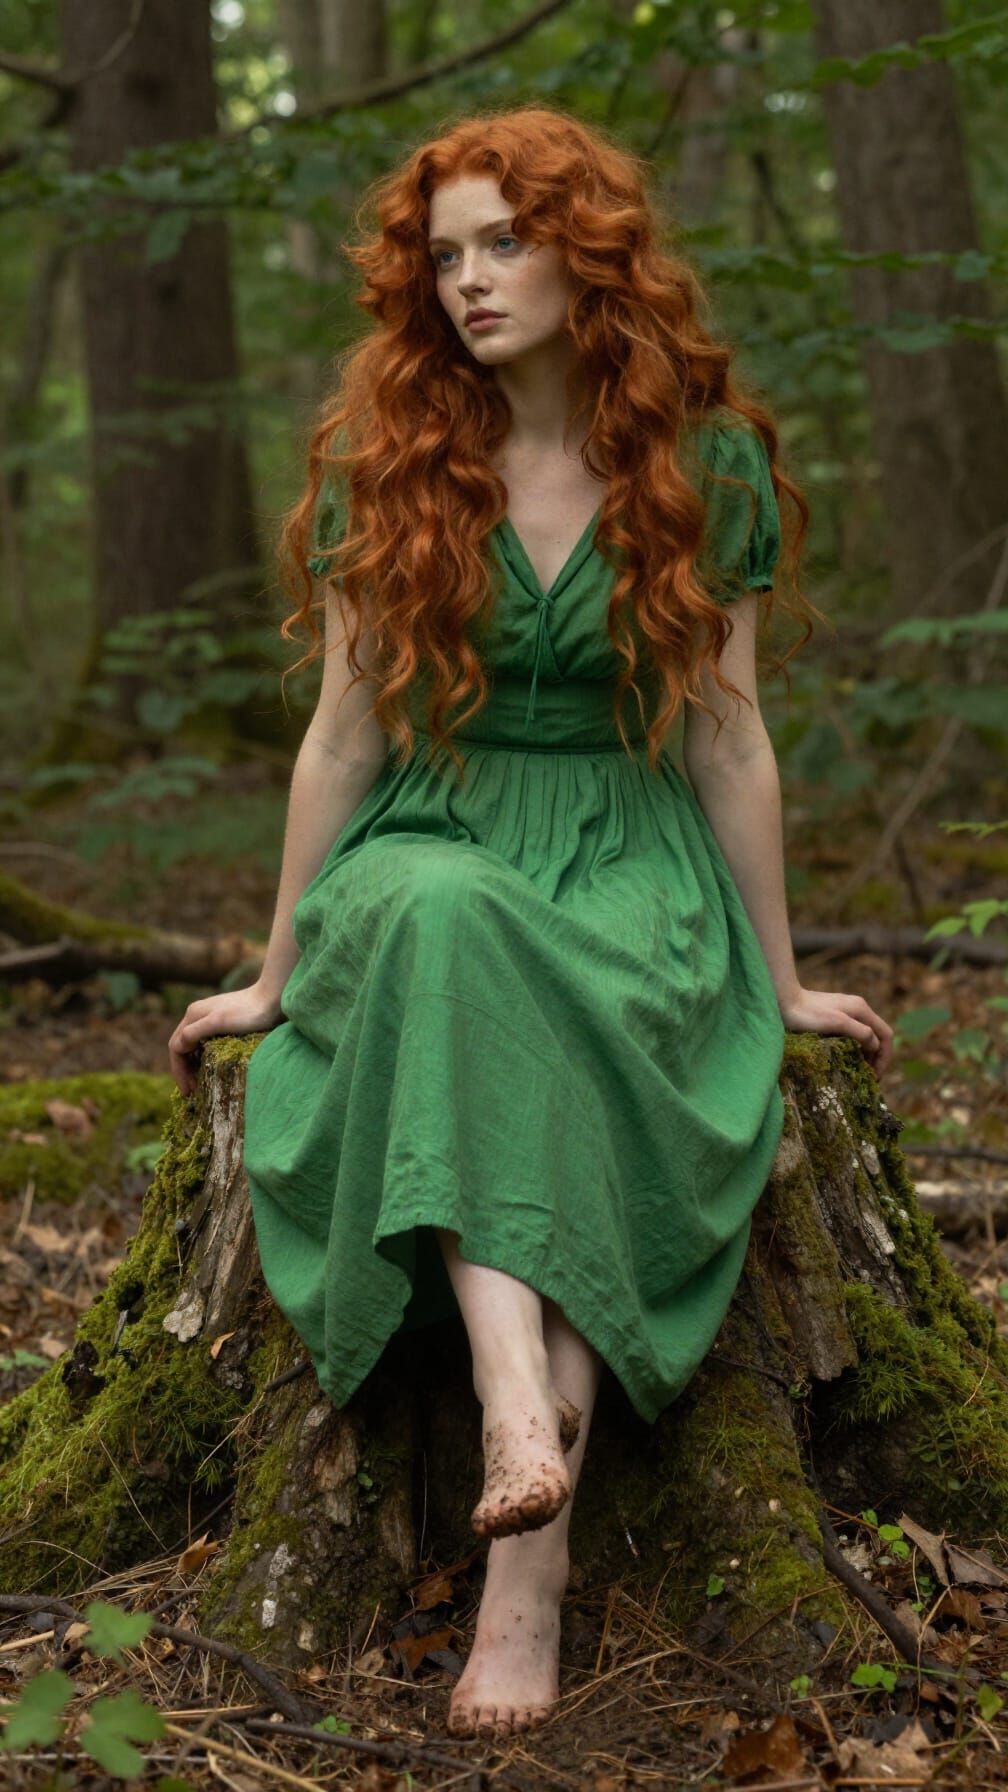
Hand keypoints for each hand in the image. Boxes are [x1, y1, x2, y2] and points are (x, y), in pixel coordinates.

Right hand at [168, 982, 283, 1096]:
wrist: (273, 998)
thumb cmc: (247, 1012)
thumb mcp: (218, 1022)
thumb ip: (194, 1032)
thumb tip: (177, 1047)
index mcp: (193, 1014)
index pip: (176, 1047)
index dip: (179, 1070)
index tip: (188, 1091)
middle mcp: (198, 1015)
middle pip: (182, 1046)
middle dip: (184, 1070)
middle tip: (192, 1091)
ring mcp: (210, 1018)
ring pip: (193, 1045)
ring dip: (192, 1064)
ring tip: (200, 1083)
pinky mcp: (223, 1023)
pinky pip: (205, 1043)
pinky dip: (204, 1057)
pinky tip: (211, 1067)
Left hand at [778, 985, 893, 1076]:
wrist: (783, 1000)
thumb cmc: (807, 1013)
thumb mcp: (837, 1023)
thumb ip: (860, 1033)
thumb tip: (875, 1046)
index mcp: (862, 1009)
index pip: (886, 1035)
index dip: (885, 1057)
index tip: (876, 1076)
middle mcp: (857, 1008)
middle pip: (877, 1036)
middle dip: (877, 1057)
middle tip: (868, 1078)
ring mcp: (846, 1011)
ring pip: (865, 1035)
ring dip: (866, 1054)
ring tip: (859, 1072)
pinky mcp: (834, 1016)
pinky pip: (853, 1034)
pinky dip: (855, 1048)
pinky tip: (846, 1059)